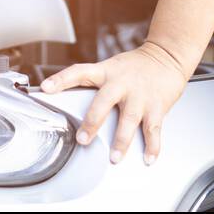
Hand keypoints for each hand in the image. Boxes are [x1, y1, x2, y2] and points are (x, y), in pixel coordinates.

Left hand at [39, 41, 190, 164]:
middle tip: (83, 139)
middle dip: (93, 121)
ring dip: (121, 140)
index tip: (46, 88)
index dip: (61, 79)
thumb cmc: (136, 65)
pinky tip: (147, 158)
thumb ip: (95, 84)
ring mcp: (140, 95)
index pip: (79, 72)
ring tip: (114, 157)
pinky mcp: (157, 105)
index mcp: (106, 72)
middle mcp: (122, 83)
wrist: (167, 55)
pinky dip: (152, 146)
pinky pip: (154, 129)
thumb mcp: (112, 67)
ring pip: (129, 119)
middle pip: (104, 101)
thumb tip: (68, 100)